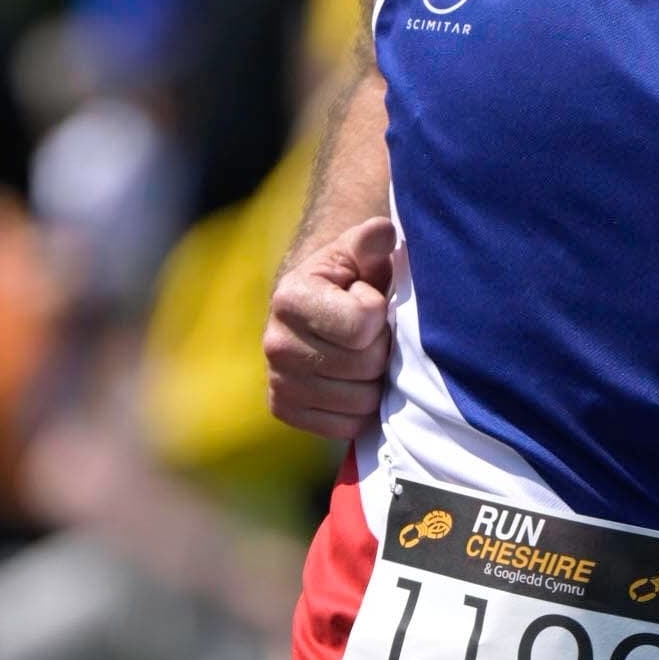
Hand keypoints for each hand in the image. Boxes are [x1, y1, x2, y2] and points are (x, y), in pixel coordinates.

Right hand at [265, 213, 396, 438]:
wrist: (314, 311)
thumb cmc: (347, 280)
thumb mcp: (358, 253)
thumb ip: (371, 241)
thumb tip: (383, 232)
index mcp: (290, 298)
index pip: (363, 324)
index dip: (379, 312)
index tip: (365, 300)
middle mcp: (275, 343)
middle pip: (365, 365)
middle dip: (381, 348)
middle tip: (370, 334)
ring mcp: (278, 382)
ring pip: (360, 401)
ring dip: (374, 381)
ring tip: (361, 356)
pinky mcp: (285, 410)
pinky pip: (347, 426)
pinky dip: (359, 409)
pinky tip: (351, 382)